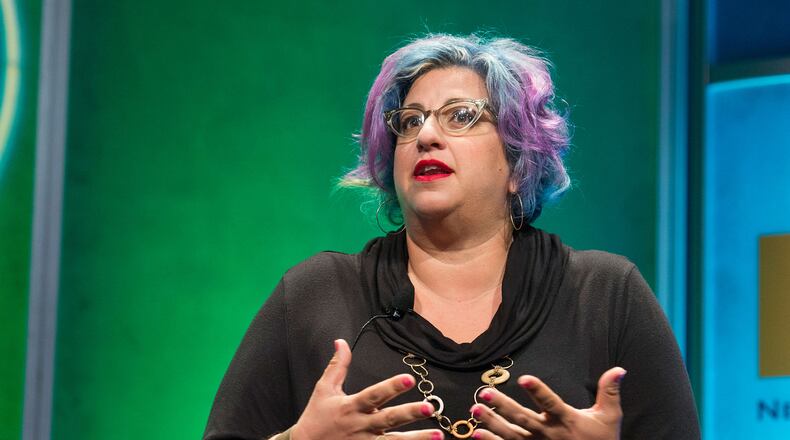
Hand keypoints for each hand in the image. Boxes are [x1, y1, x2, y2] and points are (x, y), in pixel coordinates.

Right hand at [290, 339, 442, 439]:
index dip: (391, 387)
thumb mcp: (324, 389)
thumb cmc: (316, 418)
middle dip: (410, 413)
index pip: (374, 394)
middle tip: (430, 408)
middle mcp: (361, 426)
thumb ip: (337, 366)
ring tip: (439, 436)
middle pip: (389, 419)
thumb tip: (341, 342)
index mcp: (351, 406)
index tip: (409, 378)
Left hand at [469, 367, 626, 439]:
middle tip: (484, 393)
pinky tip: (476, 434)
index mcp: (567, 420)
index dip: (537, 390)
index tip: (523, 378)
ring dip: (491, 423)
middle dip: (503, 406)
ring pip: (510, 434)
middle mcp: (549, 434)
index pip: (550, 403)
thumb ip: (609, 392)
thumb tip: (619, 369)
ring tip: (474, 410)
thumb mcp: (609, 418)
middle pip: (522, 418)